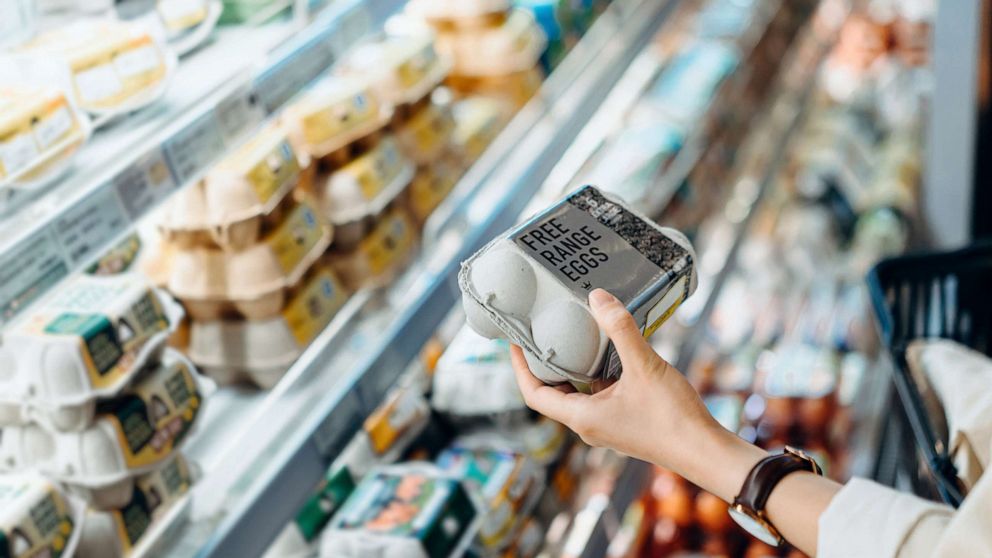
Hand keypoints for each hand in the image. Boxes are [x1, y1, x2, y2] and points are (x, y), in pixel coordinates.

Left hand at [511, 288, 765, 500]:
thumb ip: (620, 330)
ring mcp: (607, 426)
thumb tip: (598, 298)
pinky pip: (599, 396)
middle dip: (546, 364)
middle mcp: (589, 425)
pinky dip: (597, 375)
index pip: (535, 394)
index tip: (514, 342)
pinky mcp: (624, 422)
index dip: (519, 368)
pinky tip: (610, 352)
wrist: (705, 451)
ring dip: (573, 368)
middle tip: (542, 333)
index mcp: (582, 417)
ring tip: (573, 336)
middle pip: (553, 393)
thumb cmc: (673, 417)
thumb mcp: (644, 366)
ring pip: (578, 394)